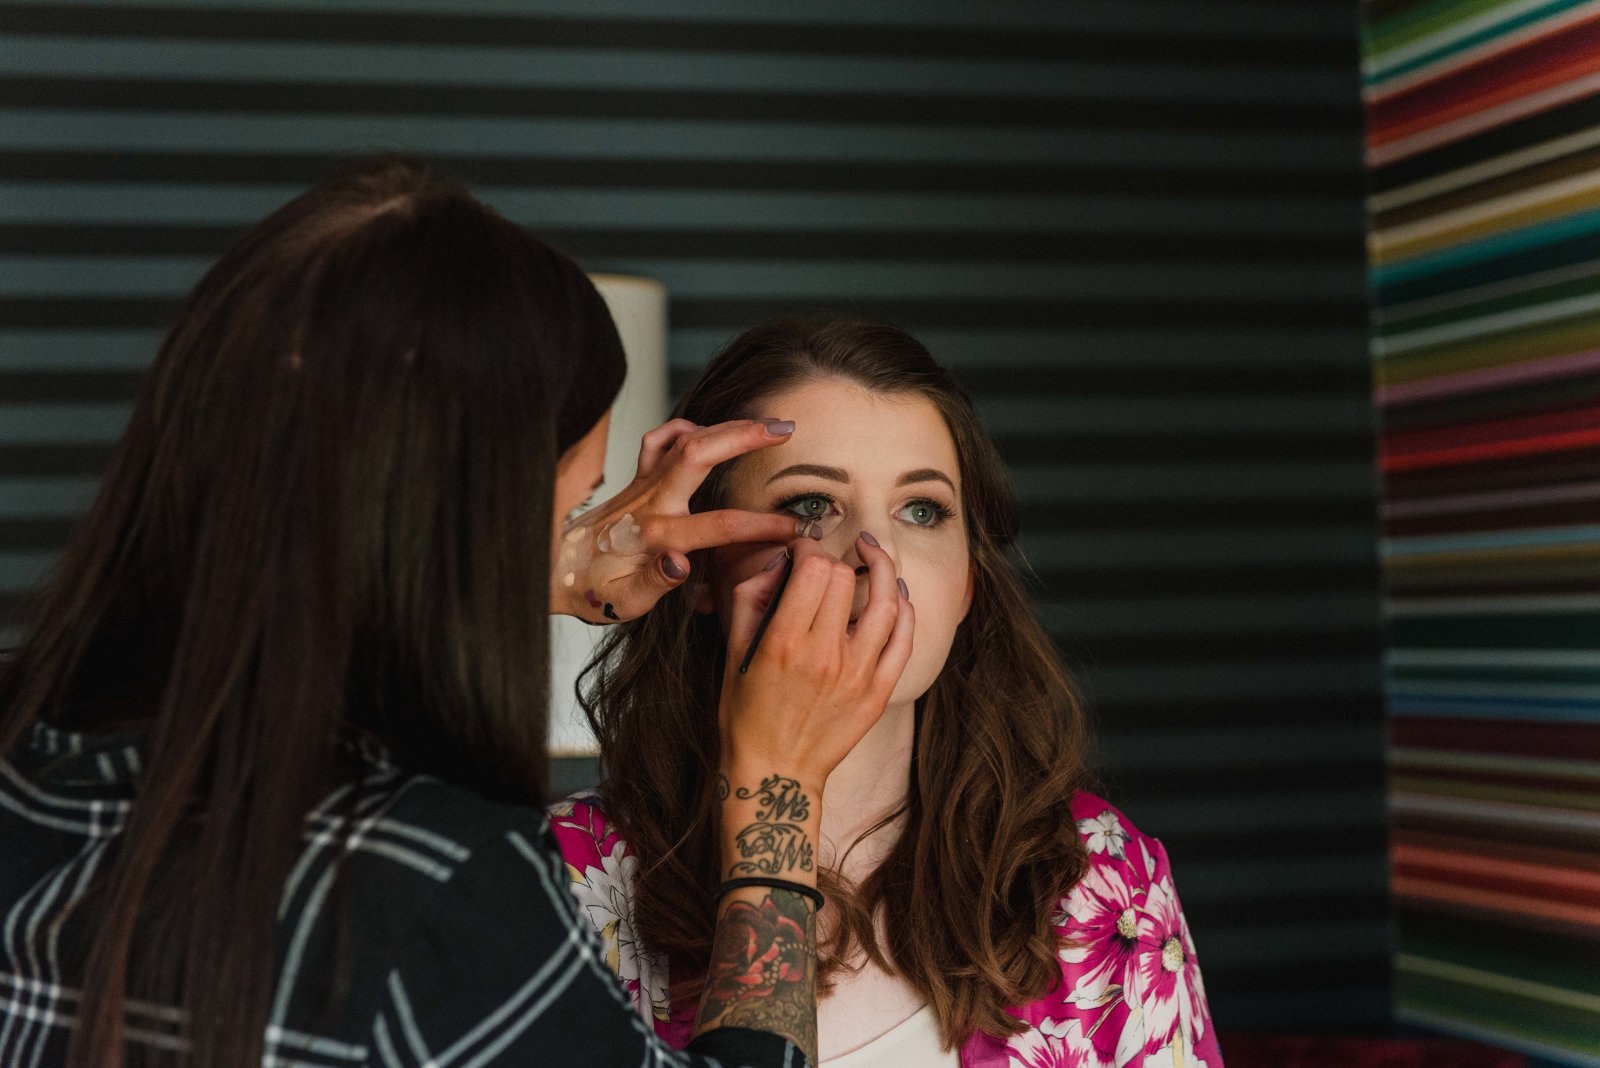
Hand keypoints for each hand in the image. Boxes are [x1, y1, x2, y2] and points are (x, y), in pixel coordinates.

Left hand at [553, 418, 813, 622]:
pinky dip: (682, 428)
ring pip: (683, 440)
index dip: (764, 526)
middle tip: (785, 429)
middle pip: (699, 454)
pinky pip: (656, 441)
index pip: (720, 526)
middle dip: (744, 437)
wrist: (554, 571)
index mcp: (654, 536)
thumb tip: (682, 563)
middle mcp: (649, 502)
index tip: (797, 529)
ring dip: (724, 425)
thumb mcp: (624, 603)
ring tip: (762, 423)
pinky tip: (703, 432)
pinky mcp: (635, 479)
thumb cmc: (593, 591)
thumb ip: (655, 583)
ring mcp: (641, 485)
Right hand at [717, 534, 914, 791]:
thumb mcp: (733, 651)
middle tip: (827, 562)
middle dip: (837, 559)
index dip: (808, 548)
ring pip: (887, 602)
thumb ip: (753, 598)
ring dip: (882, 571)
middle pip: (846, 578)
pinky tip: (896, 594)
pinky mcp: (877, 693)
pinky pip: (903, 641)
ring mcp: (857, 675)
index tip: (802, 551)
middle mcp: (824, 655)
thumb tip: (782, 561)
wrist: (775, 771)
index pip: (812, 568)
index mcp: (784, 641)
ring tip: (873, 556)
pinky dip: (904, 610)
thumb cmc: (745, 712)